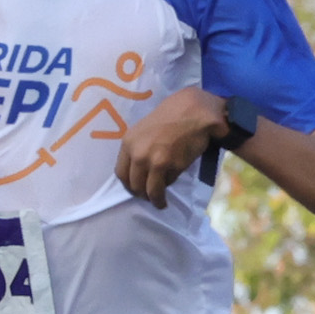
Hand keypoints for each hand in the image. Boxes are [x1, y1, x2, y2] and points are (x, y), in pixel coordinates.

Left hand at [116, 89, 231, 208]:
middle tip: (148, 196)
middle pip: (134, 185)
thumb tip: (139, 170)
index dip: (128, 185)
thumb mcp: (145, 130)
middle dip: (141, 194)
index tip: (135, 189)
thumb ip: (138, 148)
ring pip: (150, 190)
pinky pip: (167, 183)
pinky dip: (168, 189)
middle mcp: (137, 153)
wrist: (193, 111)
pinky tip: (169, 190)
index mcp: (128, 142)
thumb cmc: (172, 117)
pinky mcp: (170, 165)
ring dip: (155, 199)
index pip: (121, 173)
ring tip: (160, 203)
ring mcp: (153, 160)